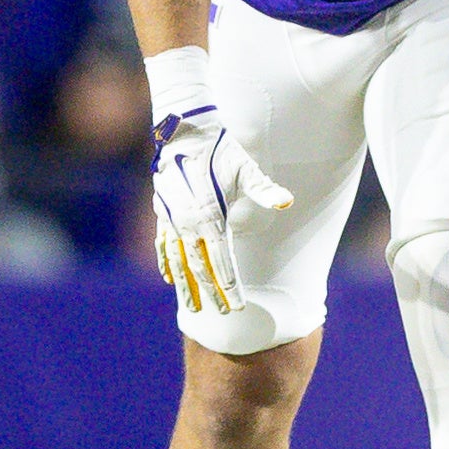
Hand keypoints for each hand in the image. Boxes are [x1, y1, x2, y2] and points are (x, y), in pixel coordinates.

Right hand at [149, 105, 291, 314]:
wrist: (187, 133)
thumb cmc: (222, 152)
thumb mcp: (246, 169)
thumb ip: (264, 189)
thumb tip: (287, 201)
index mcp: (210, 218)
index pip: (221, 262)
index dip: (229, 287)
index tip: (237, 307)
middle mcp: (188, 223)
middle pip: (200, 268)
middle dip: (212, 293)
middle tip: (223, 315)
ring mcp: (172, 220)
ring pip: (178, 262)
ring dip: (186, 286)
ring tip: (193, 307)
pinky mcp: (162, 213)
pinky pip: (162, 245)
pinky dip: (166, 263)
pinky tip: (168, 279)